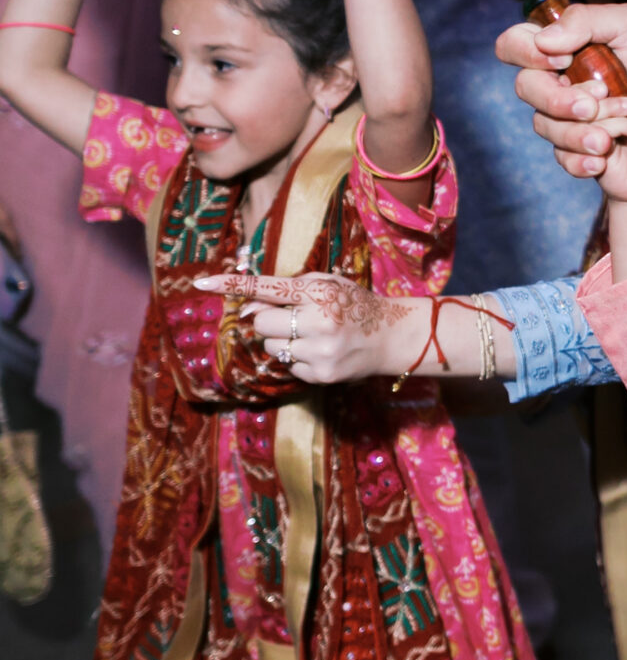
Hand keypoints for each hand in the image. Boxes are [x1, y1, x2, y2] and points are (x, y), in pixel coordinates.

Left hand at [193, 270, 422, 381]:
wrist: (392, 337)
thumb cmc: (354, 305)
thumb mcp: (326, 286)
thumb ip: (289, 291)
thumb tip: (249, 305)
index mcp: (320, 293)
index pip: (268, 287)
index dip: (233, 285)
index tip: (202, 284)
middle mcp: (319, 322)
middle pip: (262, 322)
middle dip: (269, 320)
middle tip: (292, 319)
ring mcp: (320, 352)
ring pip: (272, 347)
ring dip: (282, 340)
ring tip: (310, 337)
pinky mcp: (321, 375)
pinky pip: (288, 366)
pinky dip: (297, 359)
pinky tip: (320, 353)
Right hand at [496, 7, 626, 177]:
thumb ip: (587, 21)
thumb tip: (544, 40)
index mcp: (560, 47)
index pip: (514, 45)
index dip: (526, 53)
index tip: (563, 59)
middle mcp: (557, 81)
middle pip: (526, 90)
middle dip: (559, 100)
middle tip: (596, 102)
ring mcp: (566, 117)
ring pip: (546, 127)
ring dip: (583, 130)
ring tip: (625, 128)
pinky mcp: (581, 148)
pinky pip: (564, 159)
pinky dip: (584, 159)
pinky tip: (607, 156)